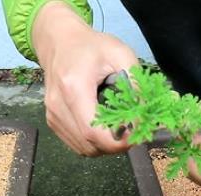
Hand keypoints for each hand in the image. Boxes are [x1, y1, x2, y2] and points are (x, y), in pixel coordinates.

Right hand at [32, 1, 137, 155]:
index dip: (117, 142)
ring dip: (106, 146)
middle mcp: (58, 106)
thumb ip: (136, 83)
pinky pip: (78, 145)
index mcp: (73, 87)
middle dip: (116, 145)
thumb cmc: (91, 46)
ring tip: (119, 127)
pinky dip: (95, 143)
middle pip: (90, 144)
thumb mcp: (120, 54)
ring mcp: (53, 116)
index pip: (93, 131)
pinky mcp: (53, 122)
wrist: (59, 42)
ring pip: (84, 149)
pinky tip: (105, 126)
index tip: (137, 136)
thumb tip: (147, 112)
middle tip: (133, 131)